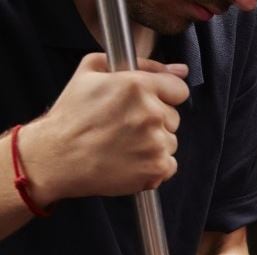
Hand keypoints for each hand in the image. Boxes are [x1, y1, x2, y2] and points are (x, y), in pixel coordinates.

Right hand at [17, 53, 189, 206]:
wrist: (56, 157)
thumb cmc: (71, 116)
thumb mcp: (91, 71)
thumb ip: (140, 64)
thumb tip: (179, 69)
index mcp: (136, 86)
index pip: (178, 88)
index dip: (164, 95)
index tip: (151, 103)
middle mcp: (150, 113)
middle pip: (173, 116)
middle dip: (155, 120)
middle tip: (125, 126)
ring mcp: (155, 142)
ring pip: (171, 140)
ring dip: (154, 143)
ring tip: (124, 144)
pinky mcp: (156, 166)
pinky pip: (169, 164)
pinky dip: (154, 165)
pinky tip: (131, 160)